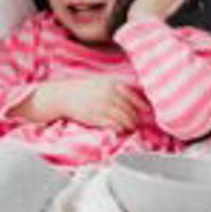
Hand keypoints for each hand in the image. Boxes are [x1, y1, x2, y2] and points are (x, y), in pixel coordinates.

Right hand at [11, 77, 149, 131]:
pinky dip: (119, 128)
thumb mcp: (101, 82)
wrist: (63, 96)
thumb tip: (133, 97)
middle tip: (138, 122)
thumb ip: (116, 88)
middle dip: (135, 118)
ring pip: (123, 118)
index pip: (132, 96)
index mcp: (111, 84)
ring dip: (129, 125)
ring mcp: (102, 106)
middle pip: (129, 109)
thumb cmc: (83, 89)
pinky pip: (113, 125)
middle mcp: (108, 94)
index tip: (147, 111)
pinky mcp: (96, 117)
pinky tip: (120, 129)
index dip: (142, 105)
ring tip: (131, 127)